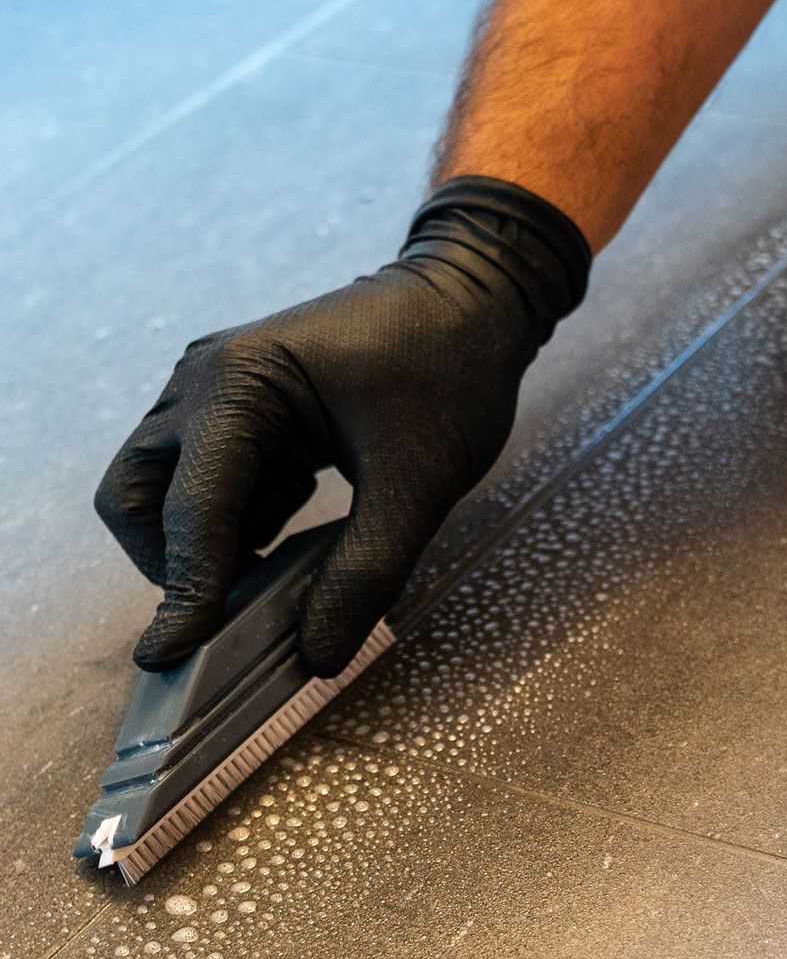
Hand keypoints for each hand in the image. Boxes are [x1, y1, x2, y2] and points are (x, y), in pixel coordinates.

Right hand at [95, 176, 589, 674]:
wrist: (476, 303)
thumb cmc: (451, 371)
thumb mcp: (418, 485)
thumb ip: (367, 573)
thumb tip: (317, 655)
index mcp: (238, 383)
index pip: (190, 508)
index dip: (184, 589)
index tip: (173, 655)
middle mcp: (205, 382)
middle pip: (139, 496)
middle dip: (172, 563)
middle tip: (228, 619)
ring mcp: (218, 394)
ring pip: (168, 493)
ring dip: (209, 547)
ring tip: (281, 580)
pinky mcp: (246, 413)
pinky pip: (214, 484)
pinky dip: (240, 526)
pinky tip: (299, 543)